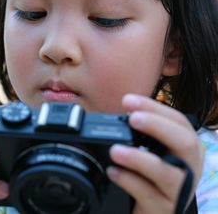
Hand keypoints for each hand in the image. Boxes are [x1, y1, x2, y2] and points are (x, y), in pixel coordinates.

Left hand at [107, 94, 204, 213]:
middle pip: (185, 143)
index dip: (154, 108)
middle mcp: (189, 167)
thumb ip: (142, 135)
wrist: (153, 211)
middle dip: (158, 126)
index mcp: (187, 149)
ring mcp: (179, 191)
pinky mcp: (164, 209)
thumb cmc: (152, 178)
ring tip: (115, 150)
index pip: (178, 122)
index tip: (128, 100)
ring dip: (139, 158)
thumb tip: (118, 114)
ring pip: (166, 173)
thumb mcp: (153, 153)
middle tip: (132, 118)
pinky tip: (113, 172)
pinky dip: (128, 181)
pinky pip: (147, 194)